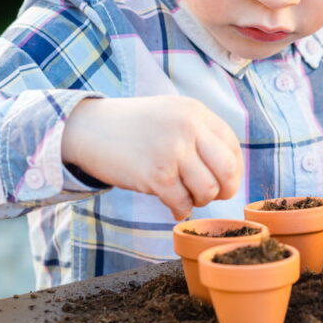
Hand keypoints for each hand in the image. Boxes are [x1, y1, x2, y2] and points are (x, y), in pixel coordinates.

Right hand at [61, 96, 242, 219]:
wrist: (89, 129)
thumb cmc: (134, 126)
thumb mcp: (172, 114)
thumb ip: (200, 133)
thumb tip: (230, 169)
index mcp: (196, 112)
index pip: (232, 146)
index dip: (233, 170)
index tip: (223, 180)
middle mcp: (188, 128)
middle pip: (227, 170)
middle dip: (225, 190)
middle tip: (212, 195)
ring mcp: (173, 151)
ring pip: (207, 190)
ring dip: (200, 201)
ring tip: (185, 196)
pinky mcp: (156, 174)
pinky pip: (183, 203)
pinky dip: (181, 210)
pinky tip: (173, 206)